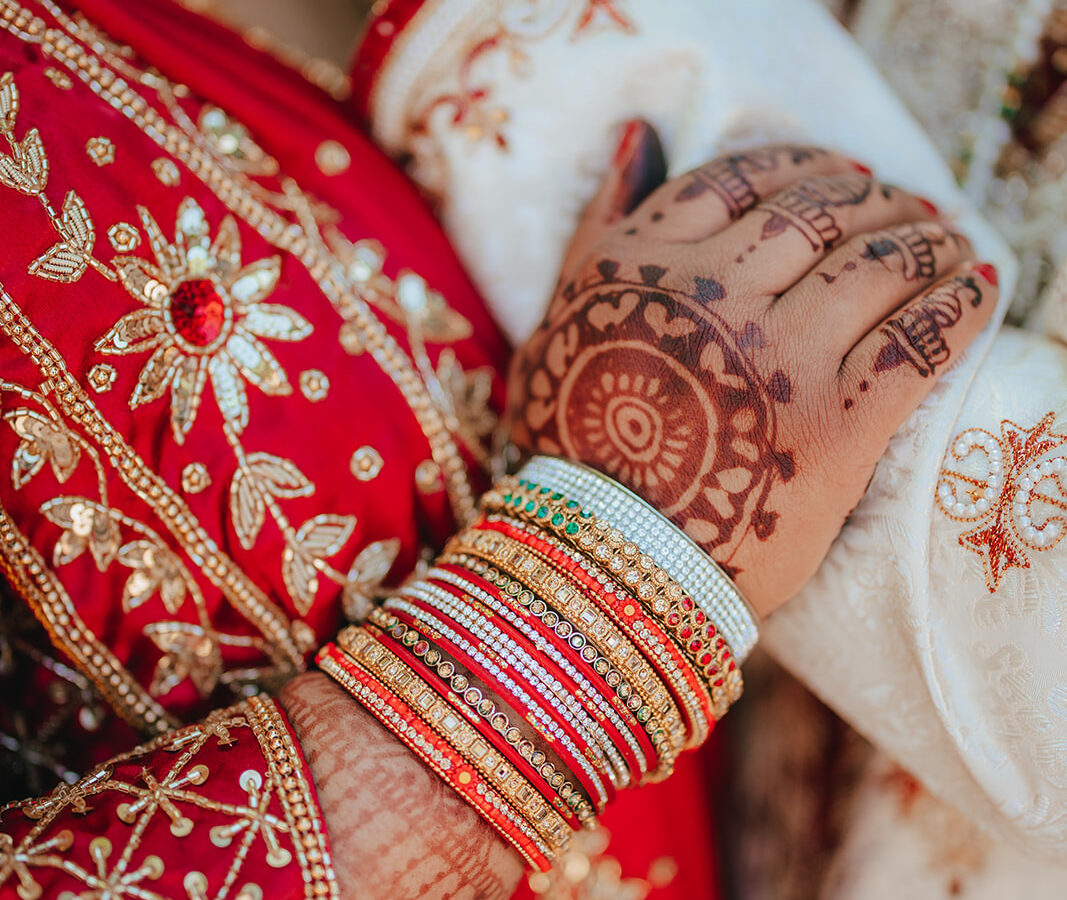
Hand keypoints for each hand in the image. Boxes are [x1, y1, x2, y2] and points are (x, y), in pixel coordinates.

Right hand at [508, 123, 998, 618]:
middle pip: (820, 212)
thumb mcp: (554, 326)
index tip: (836, 175)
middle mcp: (709, 298)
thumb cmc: (571, 448)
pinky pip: (919, 340)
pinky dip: (960, 305)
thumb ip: (595, 229)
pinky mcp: (835, 424)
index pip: (740, 180)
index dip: (800, 166)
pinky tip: (977, 288)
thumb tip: (643, 136)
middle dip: (874, 199)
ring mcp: (776, 359)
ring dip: (928, 240)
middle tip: (904, 208)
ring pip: (878, 263)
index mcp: (641, 266)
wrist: (604, 562)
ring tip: (949, 241)